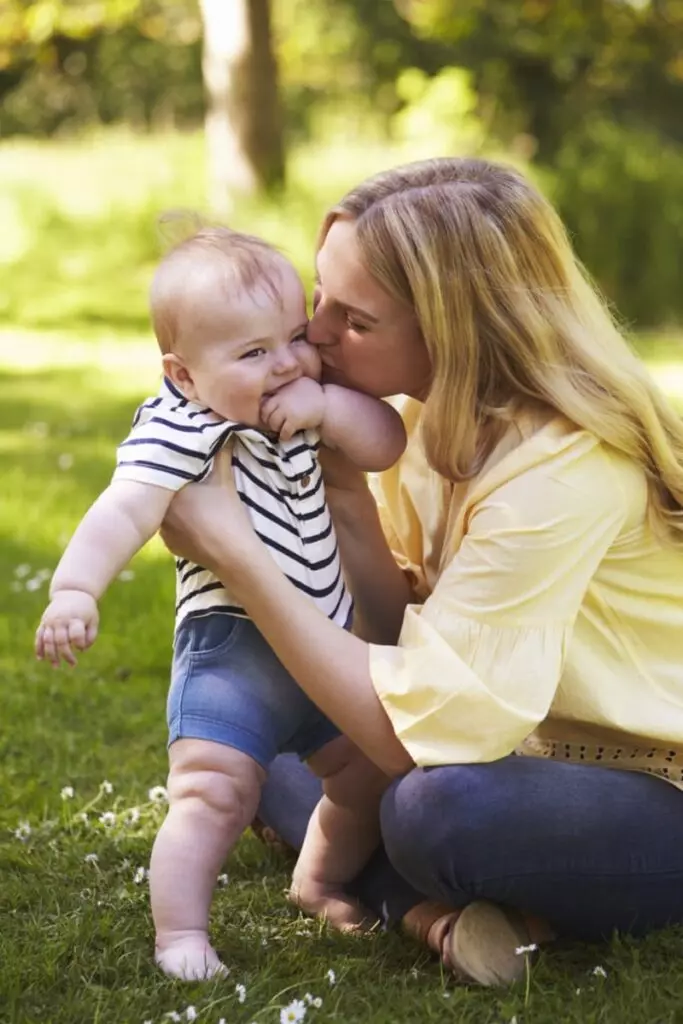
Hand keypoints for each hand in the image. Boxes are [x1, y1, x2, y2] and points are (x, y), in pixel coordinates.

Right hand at [35, 590, 98, 666]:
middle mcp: (61, 620)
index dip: (80, 644)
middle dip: (66, 655)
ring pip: (47, 640)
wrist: (72, 592)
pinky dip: (38, 648)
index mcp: (75, 618)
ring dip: (51, 655)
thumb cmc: (86, 609)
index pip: (76, 635)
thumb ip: (91, 635)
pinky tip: (40, 658)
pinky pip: (38, 636)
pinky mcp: (44, 622)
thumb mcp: (93, 620)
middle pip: (60, 641)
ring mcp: (51, 621)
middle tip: (73, 665)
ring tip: (56, 666)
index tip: (82, 648)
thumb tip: (82, 650)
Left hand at [161, 447, 258, 575]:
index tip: (175, 459)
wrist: (232, 554)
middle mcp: (160, 511)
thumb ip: (220, 454)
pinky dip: (177, 523)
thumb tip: (224, 431)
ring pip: (163, 511)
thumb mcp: (224, 480)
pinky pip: (168, 528)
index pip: (163, 473)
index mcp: (170, 491)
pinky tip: (189, 519)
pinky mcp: (169, 545)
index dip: (169, 466)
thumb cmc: (228, 514)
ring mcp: (163, 531)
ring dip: (171, 505)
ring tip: (186, 499)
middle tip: (182, 478)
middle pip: (161, 493)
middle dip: (169, 484)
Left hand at [261, 378, 325, 440]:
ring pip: (273, 424)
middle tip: (273, 424)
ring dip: (276, 429)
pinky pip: (284, 432)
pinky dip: (284, 436)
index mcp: (282, 391)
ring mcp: (287, 412)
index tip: (269, 414)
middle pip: (266, 414)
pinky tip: (286, 436)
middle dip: (268, 420)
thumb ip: (288, 384)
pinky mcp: (294, 422)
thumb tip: (281, 381)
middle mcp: (281, 401)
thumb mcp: (300, 382)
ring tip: (280, 430)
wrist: (327, 403)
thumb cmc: (315, 392)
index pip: (264, 402)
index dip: (265, 410)